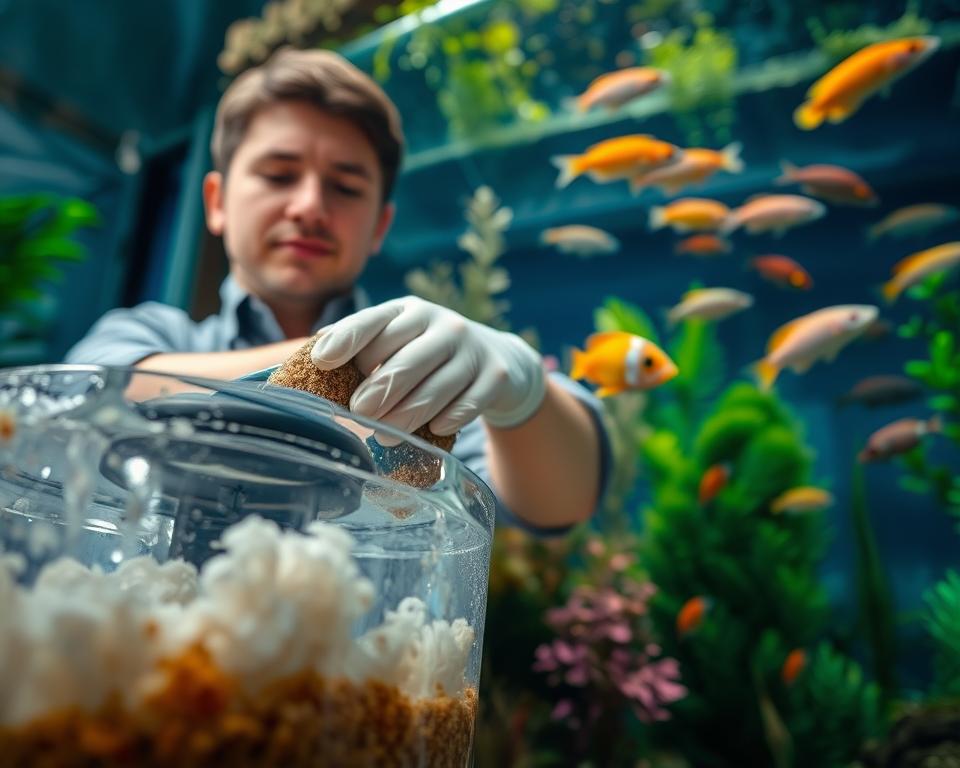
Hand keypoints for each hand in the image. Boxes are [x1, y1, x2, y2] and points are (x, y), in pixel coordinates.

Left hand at [310, 296, 545, 434]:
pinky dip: (446, 420)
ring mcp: (471, 350)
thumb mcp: (400, 337)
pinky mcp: (495, 377)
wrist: (496, 359)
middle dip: (378, 391)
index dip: (346, 340)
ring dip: (406, 415)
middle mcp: (442, 324)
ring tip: (384, 435)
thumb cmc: (429, 351)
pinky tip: (433, 429)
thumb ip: (363, 343)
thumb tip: (314, 352)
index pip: (374, 321)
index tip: (322, 361)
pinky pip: (466, 405)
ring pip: (434, 389)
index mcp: (410, 311)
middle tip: (359, 413)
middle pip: (404, 361)